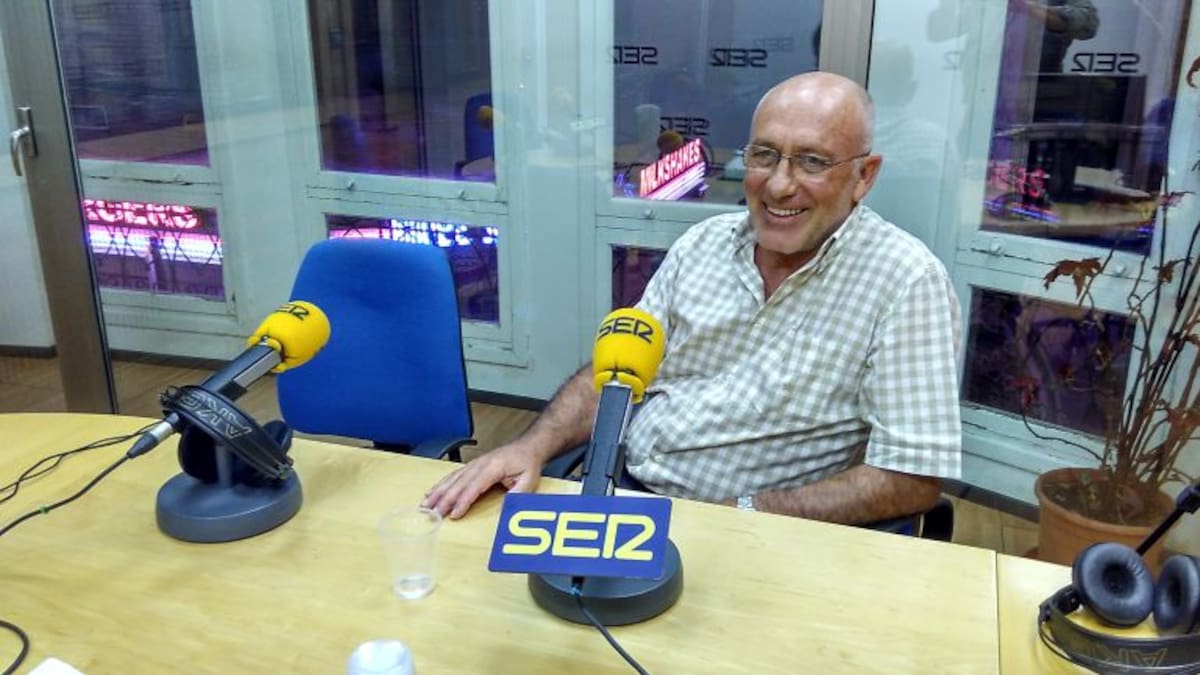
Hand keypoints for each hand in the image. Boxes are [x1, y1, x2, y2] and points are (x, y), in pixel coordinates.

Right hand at [421, 442, 543, 519]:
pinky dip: (441, 484)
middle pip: (458, 484)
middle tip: (433, 513)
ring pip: (452, 479)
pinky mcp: (472, 466)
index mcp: (493, 467)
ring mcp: (474, 464)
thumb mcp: (529, 480)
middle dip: (444, 500)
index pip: (474, 487)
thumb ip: (518, 494)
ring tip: (425, 504)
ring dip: (438, 492)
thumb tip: (507, 508)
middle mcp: (479, 464)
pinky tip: (432, 492)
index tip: (454, 514)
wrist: (527, 447)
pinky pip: (453, 476)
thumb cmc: (527, 463)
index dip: (463, 501)